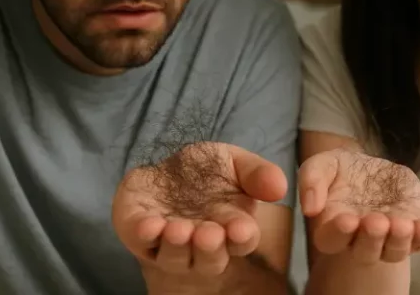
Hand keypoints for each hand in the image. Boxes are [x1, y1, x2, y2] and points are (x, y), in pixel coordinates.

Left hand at [112, 142, 286, 290]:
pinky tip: (149, 225)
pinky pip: (141, 242)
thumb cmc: (207, 171)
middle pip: (210, 257)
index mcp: (231, 227)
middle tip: (209, 234)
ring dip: (178, 245)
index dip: (241, 236)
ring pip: (175, 256)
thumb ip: (257, 174)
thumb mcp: (235, 163)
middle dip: (209, 248)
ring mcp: (168, 243)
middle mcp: (202, 243)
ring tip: (179, 229)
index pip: (241, 239)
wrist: (166, 168)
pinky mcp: (139, 233)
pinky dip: (145, 235)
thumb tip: (280, 187)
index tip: (241, 229)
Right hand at [299, 148, 419, 264]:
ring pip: (393, 251)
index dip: (339, 232)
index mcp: (334, 228)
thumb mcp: (324, 164)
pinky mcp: (413, 232)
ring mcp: (389, 239)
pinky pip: (419, 242)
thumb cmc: (344, 171)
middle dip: (372, 238)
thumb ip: (311, 180)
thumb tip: (309, 208)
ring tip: (403, 225)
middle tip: (376, 221)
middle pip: (365, 251)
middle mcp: (361, 241)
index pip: (333, 240)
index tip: (347, 219)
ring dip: (399, 241)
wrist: (374, 170)